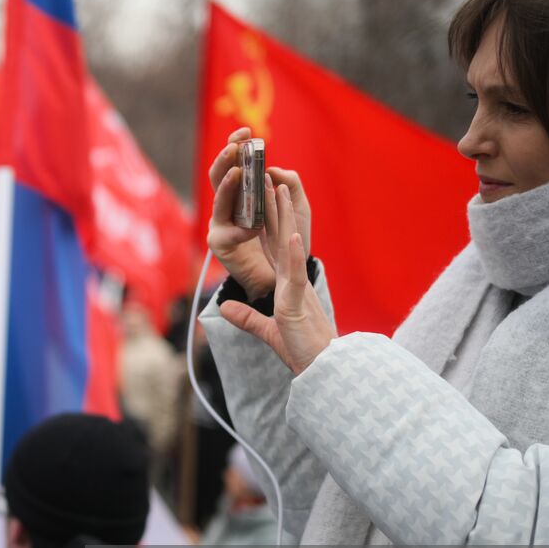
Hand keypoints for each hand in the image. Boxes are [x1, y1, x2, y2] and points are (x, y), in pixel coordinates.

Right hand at [207, 128, 311, 300]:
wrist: (281, 274)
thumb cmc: (287, 238)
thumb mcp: (298, 207)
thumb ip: (290, 184)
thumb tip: (274, 170)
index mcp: (242, 191)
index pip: (234, 162)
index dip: (237, 146)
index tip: (245, 131)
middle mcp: (228, 204)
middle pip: (218, 175)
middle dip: (226, 158)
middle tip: (235, 146)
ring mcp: (220, 223)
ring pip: (219, 201)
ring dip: (227, 186)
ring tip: (237, 172)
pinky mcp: (221, 244)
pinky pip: (228, 233)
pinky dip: (241, 229)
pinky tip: (254, 225)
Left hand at [220, 184, 334, 375]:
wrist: (322, 369)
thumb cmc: (301, 352)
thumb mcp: (266, 331)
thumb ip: (246, 317)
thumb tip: (226, 308)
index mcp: (285, 284)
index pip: (271, 247)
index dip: (265, 222)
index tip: (260, 198)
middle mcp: (292, 280)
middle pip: (279, 237)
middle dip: (273, 208)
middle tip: (268, 178)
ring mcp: (296, 288)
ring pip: (288, 246)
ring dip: (283, 218)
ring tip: (279, 189)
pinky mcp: (298, 302)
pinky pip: (295, 273)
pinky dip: (291, 254)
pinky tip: (289, 234)